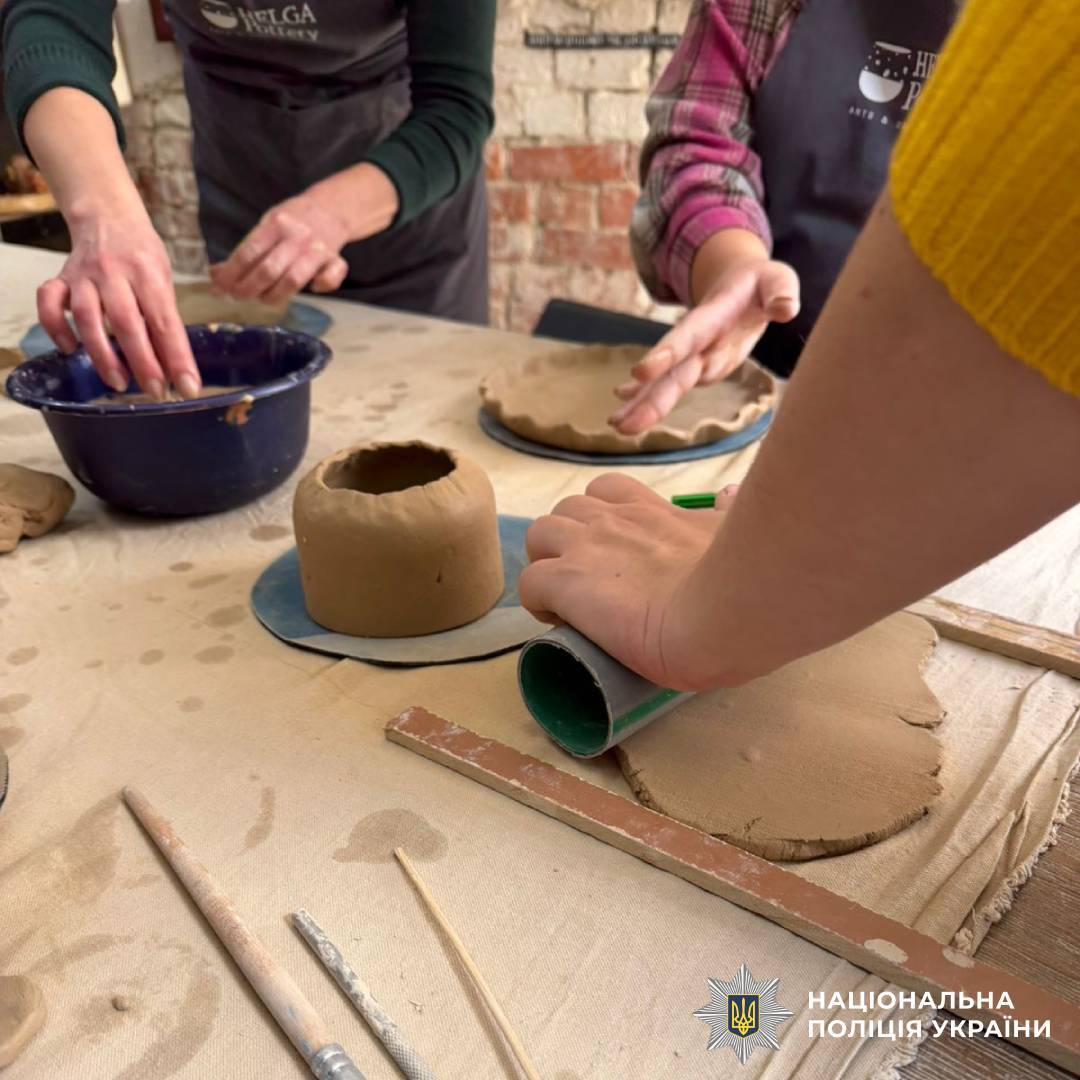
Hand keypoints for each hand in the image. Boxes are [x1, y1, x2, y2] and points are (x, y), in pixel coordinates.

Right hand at [38, 206, 199, 397]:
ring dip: (101, 354)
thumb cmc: (142, 256)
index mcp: (148, 273)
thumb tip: (174, 366)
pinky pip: (48, 304)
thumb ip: (164, 319)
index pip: (165, 322)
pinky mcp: (60, 278)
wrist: (107, 216)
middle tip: (155, 390)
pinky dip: (55, 328)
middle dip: (142, 362)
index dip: (177, 357)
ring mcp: (83, 275)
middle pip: (126, 322)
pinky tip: (70, 349)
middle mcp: (114, 273)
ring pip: (86, 317)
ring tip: (118, 382)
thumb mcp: (164, 280)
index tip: (188, 386)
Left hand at [210, 189, 350, 303]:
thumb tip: (217, 274)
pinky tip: (311, 288)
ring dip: (273, 295)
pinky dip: (320, 287)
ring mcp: (318, 250)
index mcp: (277, 223)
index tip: (218, 287)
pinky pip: (330, 281)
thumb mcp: (266, 225)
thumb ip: (246, 249)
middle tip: (235, 296)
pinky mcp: (336, 261)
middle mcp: (298, 237)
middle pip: (268, 270)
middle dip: (247, 288)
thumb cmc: (291, 221)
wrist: (329, 210)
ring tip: (261, 298)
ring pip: (293, 281)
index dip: (230, 273)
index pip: (248, 253)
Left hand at [519, 475, 739, 690]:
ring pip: (538, 534)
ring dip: (545, 563)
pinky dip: (537, 600)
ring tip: (565, 601)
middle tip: (587, 580)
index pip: (609, 491)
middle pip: (567, 508)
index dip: (601, 516)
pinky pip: (529, 582)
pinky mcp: (566, 580)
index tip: (611, 553)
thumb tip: (730, 492)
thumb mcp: (735, 530)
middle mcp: (615, 520)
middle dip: (568, 540)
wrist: (726, 611)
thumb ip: (727, 511)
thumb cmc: (742, 577)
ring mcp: (586, 547)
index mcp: (653, 511)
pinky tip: (557, 621)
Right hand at [610, 256, 798, 433]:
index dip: (666, 353)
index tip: (640, 372)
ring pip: (667, 383)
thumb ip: (780, 291)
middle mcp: (698, 340)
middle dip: (648, 397)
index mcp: (713, 317)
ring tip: (616, 426)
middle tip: (621, 423)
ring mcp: (696, 355)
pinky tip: (624, 409)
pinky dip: (647, 397)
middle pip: (672, 372)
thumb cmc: (763, 283)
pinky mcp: (698, 367)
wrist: (741, 283)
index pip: (687, 336)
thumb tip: (785, 309)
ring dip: (642, 405)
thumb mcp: (777, 279)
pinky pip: (671, 385)